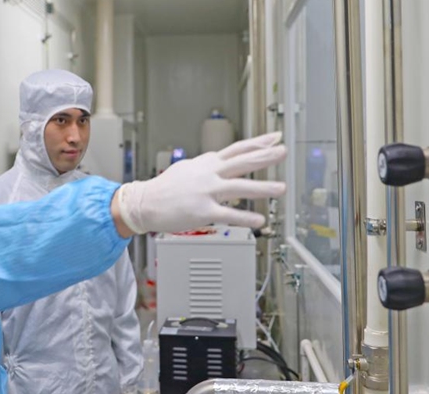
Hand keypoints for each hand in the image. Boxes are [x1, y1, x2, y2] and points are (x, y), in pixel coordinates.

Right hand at [115, 132, 286, 233]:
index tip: (274, 138)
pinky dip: (245, 218)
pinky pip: (229, 215)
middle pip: (242, 162)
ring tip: (281, 188)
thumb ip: (205, 166)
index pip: (237, 149)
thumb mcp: (186, 169)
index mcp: (206, 164)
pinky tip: (259, 221)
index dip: (258, 143)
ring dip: (263, 188)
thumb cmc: (164, 189)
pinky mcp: (203, 211)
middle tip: (284, 151)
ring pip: (240, 188)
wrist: (144, 203)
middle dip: (265, 156)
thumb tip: (217, 161)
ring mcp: (206, 192)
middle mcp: (209, 175)